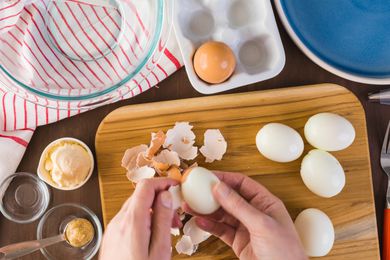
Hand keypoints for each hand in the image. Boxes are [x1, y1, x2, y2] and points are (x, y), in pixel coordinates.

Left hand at [99, 178, 180, 259]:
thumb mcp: (159, 249)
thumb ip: (162, 220)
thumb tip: (166, 196)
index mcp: (132, 221)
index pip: (146, 186)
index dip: (163, 182)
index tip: (176, 186)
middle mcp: (119, 221)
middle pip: (141, 195)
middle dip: (161, 198)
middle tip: (176, 216)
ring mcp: (113, 228)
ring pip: (135, 207)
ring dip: (153, 210)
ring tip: (167, 229)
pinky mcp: (111, 236)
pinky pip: (129, 218)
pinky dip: (143, 219)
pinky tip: (152, 235)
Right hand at [185, 172, 306, 259]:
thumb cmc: (284, 252)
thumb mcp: (261, 225)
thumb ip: (239, 206)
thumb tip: (220, 188)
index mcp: (265, 203)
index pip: (242, 183)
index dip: (225, 178)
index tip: (207, 176)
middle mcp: (255, 213)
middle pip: (229, 198)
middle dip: (211, 194)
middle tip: (194, 191)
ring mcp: (246, 227)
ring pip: (222, 214)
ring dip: (206, 210)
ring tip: (190, 206)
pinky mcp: (238, 242)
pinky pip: (221, 230)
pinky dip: (210, 226)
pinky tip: (199, 222)